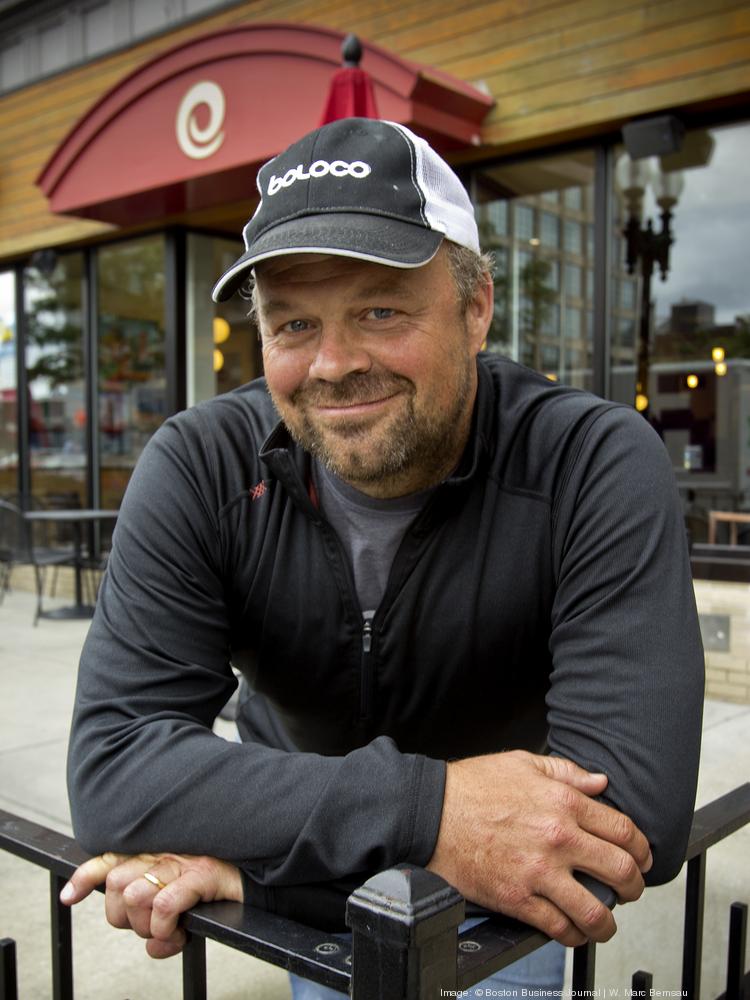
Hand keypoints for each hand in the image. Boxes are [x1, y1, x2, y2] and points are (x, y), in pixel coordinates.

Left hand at [59, 852, 242, 957]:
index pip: (111, 858)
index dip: (85, 876)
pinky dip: (164, 928)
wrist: (265, 867)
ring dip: (145, 926)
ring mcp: (183, 861)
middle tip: (149, 928)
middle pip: (116, 885)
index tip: (70, 895)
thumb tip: (153, 948)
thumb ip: (162, 919)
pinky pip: (165, 905)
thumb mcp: (186, 897)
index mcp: (158, 851)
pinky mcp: (202, 873)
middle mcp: (166, 852)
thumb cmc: (225, 882)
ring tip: (166, 931)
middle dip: (124, 918)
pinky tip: (178, 932)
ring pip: (135, 895)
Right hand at [426, 750, 652, 946]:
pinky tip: (572, 930)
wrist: (431, 812)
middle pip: (621, 871)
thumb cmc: (472, 786)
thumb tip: (600, 783)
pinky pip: (559, 928)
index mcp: (563, 802)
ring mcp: (539, 872)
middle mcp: (558, 838)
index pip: (624, 830)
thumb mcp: (523, 764)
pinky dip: (572, 935)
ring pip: (595, 911)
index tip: (641, 858)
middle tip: (629, 890)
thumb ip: (567, 773)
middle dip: (634, 886)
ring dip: (608, 922)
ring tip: (604, 921)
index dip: (642, 849)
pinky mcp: (517, 899)